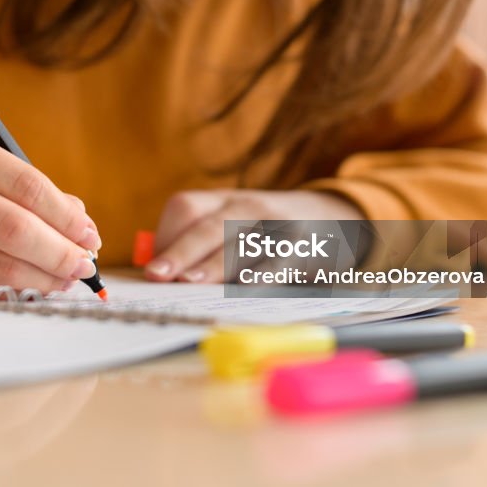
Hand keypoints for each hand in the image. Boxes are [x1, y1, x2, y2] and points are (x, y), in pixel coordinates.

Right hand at [0, 129, 100, 292]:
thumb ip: (28, 190)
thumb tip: (81, 224)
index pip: (25, 184)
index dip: (65, 215)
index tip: (89, 234)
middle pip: (12, 227)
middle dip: (58, 252)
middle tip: (84, 265)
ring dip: (42, 278)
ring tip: (65, 280)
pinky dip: (14, 292)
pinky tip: (33, 289)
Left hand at [143, 189, 363, 282]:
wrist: (332, 216)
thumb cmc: (266, 230)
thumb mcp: (233, 224)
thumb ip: (200, 244)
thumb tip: (159, 276)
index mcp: (222, 200)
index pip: (186, 207)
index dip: (167, 237)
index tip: (153, 269)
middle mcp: (247, 205)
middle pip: (208, 226)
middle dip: (180, 251)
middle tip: (158, 275)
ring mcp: (275, 222)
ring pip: (240, 243)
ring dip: (214, 264)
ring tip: (190, 282)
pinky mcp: (300, 244)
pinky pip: (277, 259)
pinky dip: (259, 273)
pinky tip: (242, 287)